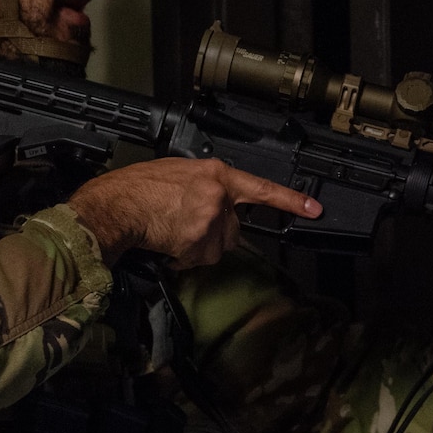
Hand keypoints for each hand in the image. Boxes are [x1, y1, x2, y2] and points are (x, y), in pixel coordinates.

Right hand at [68, 157, 321, 267]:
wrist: (117, 205)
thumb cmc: (137, 187)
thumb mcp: (177, 172)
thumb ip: (203, 185)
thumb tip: (212, 201)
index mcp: (215, 174)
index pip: (261, 189)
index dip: (291, 201)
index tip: (315, 210)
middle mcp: (219, 196)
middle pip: (233, 230)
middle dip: (214, 233)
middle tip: (183, 225)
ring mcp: (211, 220)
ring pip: (217, 247)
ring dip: (198, 248)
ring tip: (170, 232)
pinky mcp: (200, 242)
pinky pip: (199, 260)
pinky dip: (184, 258)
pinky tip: (167, 244)